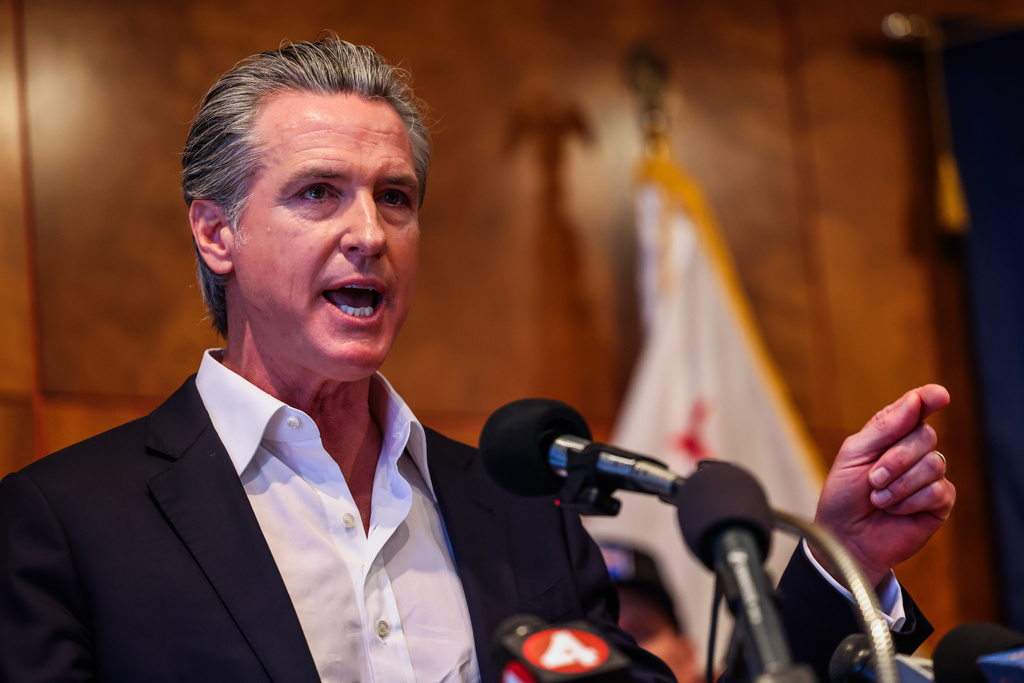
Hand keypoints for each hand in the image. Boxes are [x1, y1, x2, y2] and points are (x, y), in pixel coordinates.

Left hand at [812, 384, 955, 585]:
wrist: (844, 538)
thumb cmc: (843, 496)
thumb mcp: (854, 454)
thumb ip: (884, 427)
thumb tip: (915, 400)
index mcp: (891, 434)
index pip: (917, 408)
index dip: (928, 398)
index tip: (937, 395)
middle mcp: (913, 451)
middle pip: (925, 435)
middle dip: (894, 460)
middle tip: (872, 479)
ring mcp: (928, 476)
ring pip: (933, 463)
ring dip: (898, 484)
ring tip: (878, 499)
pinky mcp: (939, 502)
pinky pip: (938, 491)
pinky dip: (910, 501)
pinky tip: (895, 510)